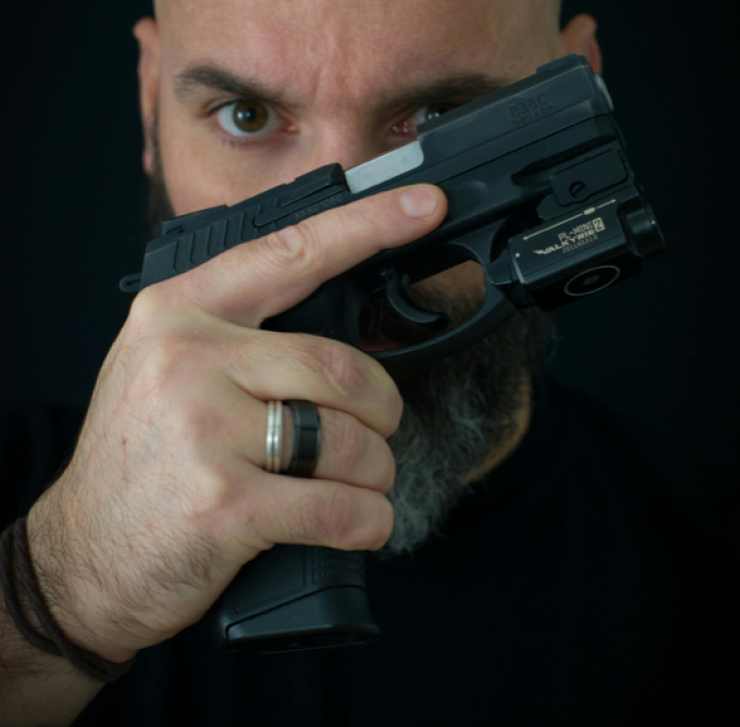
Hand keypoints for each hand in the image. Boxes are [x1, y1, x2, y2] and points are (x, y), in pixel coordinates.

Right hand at [26, 184, 446, 663]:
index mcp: (180, 312)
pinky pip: (338, 506)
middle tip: (377, 430)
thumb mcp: (168, 369)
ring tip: (356, 484)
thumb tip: (341, 324)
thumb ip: (240, 336)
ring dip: (375, 471)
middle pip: (341, 366)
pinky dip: (368, 520)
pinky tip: (360, 523)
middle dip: (382, 410)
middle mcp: (189, 359)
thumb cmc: (140, 459)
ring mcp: (205, 430)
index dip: (367, 226)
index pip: (290, 252)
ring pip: (349, 440)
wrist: (84, 553)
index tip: (422, 205)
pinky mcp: (224, 503)